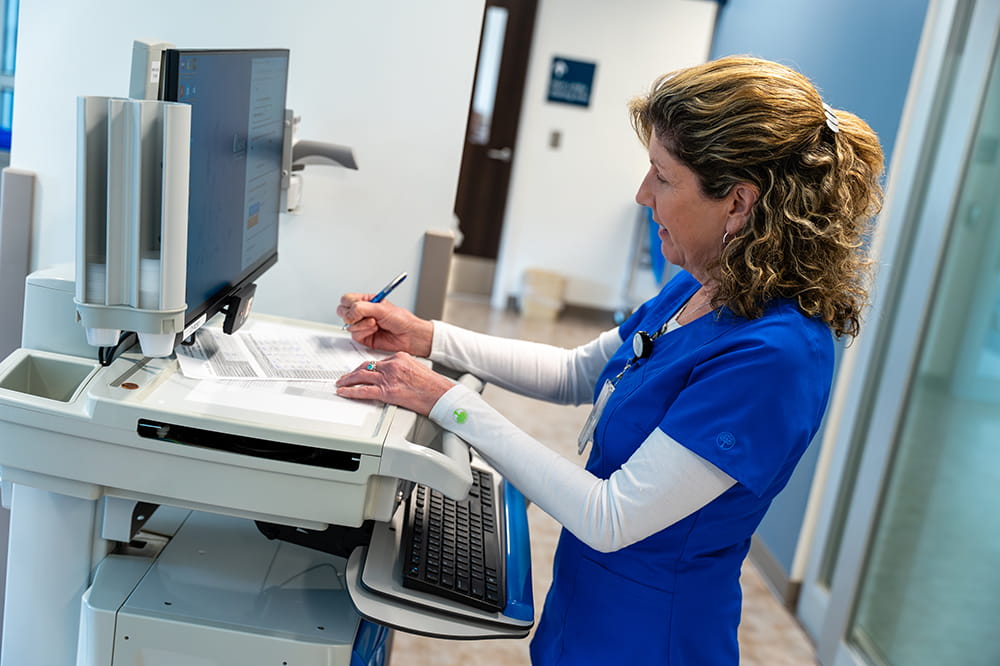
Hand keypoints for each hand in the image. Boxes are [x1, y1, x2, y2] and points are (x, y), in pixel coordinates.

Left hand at [335, 352, 453, 415]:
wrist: (440, 395)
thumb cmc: (432, 386)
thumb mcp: (416, 368)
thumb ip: (401, 368)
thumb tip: (391, 376)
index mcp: (399, 357)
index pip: (377, 360)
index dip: (366, 367)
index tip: (360, 370)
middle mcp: (392, 365)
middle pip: (366, 366)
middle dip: (353, 372)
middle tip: (345, 377)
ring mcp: (389, 378)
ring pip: (361, 376)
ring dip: (348, 380)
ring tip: (341, 383)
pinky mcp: (387, 391)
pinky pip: (363, 390)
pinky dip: (351, 391)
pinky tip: (344, 392)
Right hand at [337, 293, 433, 355]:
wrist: (409, 335)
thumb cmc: (401, 319)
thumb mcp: (381, 308)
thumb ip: (361, 308)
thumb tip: (348, 313)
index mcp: (366, 301)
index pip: (346, 299)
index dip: (349, 304)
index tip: (358, 307)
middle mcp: (362, 312)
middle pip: (342, 312)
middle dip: (352, 315)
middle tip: (364, 315)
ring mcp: (362, 325)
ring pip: (348, 324)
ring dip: (362, 324)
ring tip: (375, 323)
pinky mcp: (363, 337)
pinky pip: (355, 335)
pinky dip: (364, 332)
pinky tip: (375, 331)